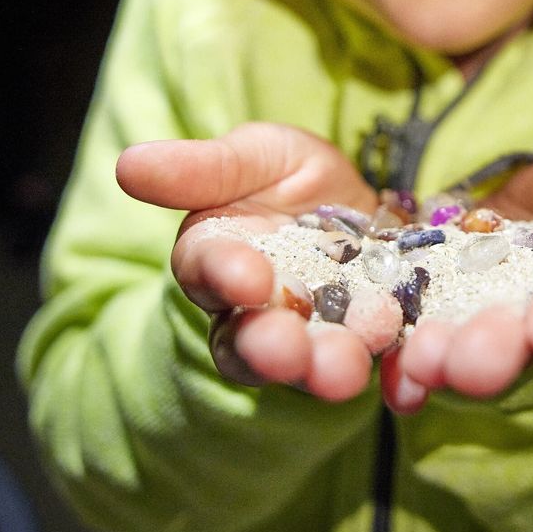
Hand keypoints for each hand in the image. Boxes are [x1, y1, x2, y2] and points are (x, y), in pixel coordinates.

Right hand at [115, 122, 379, 401]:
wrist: (361, 204)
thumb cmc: (289, 175)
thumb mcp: (254, 155)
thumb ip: (201, 169)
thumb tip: (126, 164)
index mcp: (217, 258)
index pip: (208, 272)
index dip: (224, 274)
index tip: (247, 276)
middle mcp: (257, 311)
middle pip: (252, 340)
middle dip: (271, 347)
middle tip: (290, 351)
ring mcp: (314, 335)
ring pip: (309, 364)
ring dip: (325, 369)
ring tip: (345, 369)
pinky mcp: (368, 348)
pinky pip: (378, 369)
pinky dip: (390, 374)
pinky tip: (406, 376)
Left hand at [383, 160, 532, 412]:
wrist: (501, 207)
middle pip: (514, 337)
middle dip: (492, 352)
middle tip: (467, 364)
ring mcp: (478, 326)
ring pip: (461, 348)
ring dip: (441, 361)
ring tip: (420, 363)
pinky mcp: (427, 327)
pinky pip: (412, 351)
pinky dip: (401, 372)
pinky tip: (392, 383)